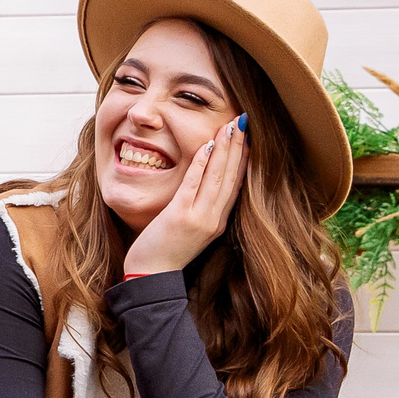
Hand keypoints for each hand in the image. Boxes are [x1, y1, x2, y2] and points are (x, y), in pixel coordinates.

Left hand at [120, 115, 246, 275]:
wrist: (151, 275)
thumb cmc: (166, 251)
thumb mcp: (192, 229)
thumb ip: (202, 209)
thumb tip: (205, 184)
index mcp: (218, 221)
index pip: (236, 184)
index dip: (244, 159)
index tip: (247, 136)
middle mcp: (214, 219)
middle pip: (231, 176)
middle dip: (238, 146)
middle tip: (243, 121)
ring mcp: (199, 218)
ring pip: (217, 177)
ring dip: (224, 149)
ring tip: (230, 126)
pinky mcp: (180, 216)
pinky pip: (193, 184)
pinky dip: (201, 164)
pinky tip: (207, 146)